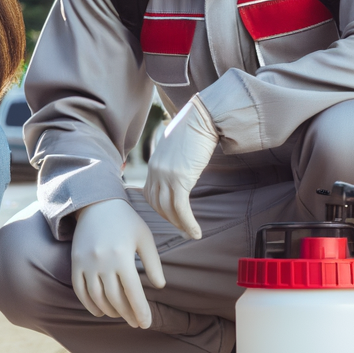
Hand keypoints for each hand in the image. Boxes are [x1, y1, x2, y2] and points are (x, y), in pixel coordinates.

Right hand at [71, 198, 165, 328]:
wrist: (96, 203)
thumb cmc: (126, 220)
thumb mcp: (144, 237)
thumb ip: (153, 263)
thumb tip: (160, 287)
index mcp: (122, 256)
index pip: (133, 292)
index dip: (140, 311)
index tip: (146, 324)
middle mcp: (102, 262)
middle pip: (115, 299)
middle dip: (127, 314)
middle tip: (136, 323)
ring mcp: (86, 263)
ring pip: (97, 297)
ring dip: (110, 311)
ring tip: (121, 315)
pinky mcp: (75, 262)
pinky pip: (79, 289)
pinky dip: (89, 304)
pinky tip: (99, 311)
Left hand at [144, 94, 218, 238]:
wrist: (203, 118)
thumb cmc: (195, 130)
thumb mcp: (178, 149)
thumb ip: (174, 162)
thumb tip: (181, 171)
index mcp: (154, 164)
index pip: (150, 194)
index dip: (161, 208)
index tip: (173, 216)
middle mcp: (155, 171)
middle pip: (157, 204)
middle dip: (170, 219)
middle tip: (183, 229)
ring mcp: (165, 175)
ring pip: (168, 209)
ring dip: (180, 225)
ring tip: (191, 233)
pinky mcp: (179, 179)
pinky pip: (181, 208)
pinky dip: (188, 223)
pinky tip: (196, 232)